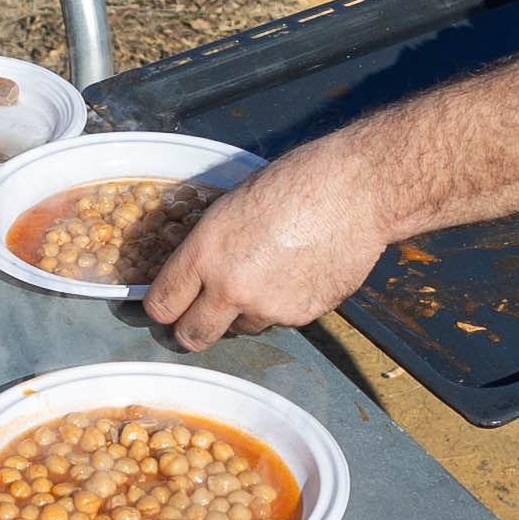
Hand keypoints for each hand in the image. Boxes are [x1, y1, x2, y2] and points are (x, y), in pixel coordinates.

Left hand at [142, 135, 390, 348]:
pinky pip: (280, 321)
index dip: (161, 307)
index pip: (162, 305)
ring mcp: (269, 308)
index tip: (168, 305)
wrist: (357, 192)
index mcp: (205, 253)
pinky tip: (297, 272)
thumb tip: (197, 276)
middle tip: (198, 317)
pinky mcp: (303, 317)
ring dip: (243, 313)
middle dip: (191, 330)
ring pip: (241, 328)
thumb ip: (209, 248)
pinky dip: (282, 305)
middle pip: (192, 336)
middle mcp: (231, 289)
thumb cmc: (296, 183)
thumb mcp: (232, 207)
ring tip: (266, 275)